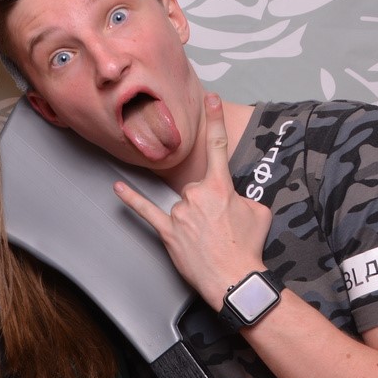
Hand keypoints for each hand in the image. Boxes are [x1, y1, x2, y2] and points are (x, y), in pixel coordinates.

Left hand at [115, 92, 272, 310]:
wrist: (235, 279)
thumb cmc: (248, 247)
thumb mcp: (259, 213)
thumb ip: (243, 197)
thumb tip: (234, 198)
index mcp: (220, 186)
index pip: (218, 147)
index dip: (214, 120)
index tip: (209, 99)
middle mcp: (197, 194)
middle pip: (197, 188)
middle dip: (209, 207)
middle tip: (222, 229)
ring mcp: (180, 213)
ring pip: (183, 206)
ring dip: (195, 221)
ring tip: (210, 241)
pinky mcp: (167, 231)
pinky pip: (146, 211)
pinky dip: (132, 200)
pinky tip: (118, 189)